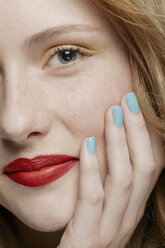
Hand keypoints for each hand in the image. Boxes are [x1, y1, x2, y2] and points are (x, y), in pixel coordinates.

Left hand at [57, 92, 164, 247]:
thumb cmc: (85, 231)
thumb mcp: (103, 205)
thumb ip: (107, 181)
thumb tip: (105, 142)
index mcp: (133, 207)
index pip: (152, 167)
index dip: (148, 136)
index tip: (135, 107)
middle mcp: (128, 216)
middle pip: (143, 167)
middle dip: (138, 131)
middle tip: (127, 100)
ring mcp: (111, 228)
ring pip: (124, 179)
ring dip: (119, 143)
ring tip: (111, 113)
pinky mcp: (88, 238)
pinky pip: (93, 199)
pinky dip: (91, 169)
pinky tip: (87, 144)